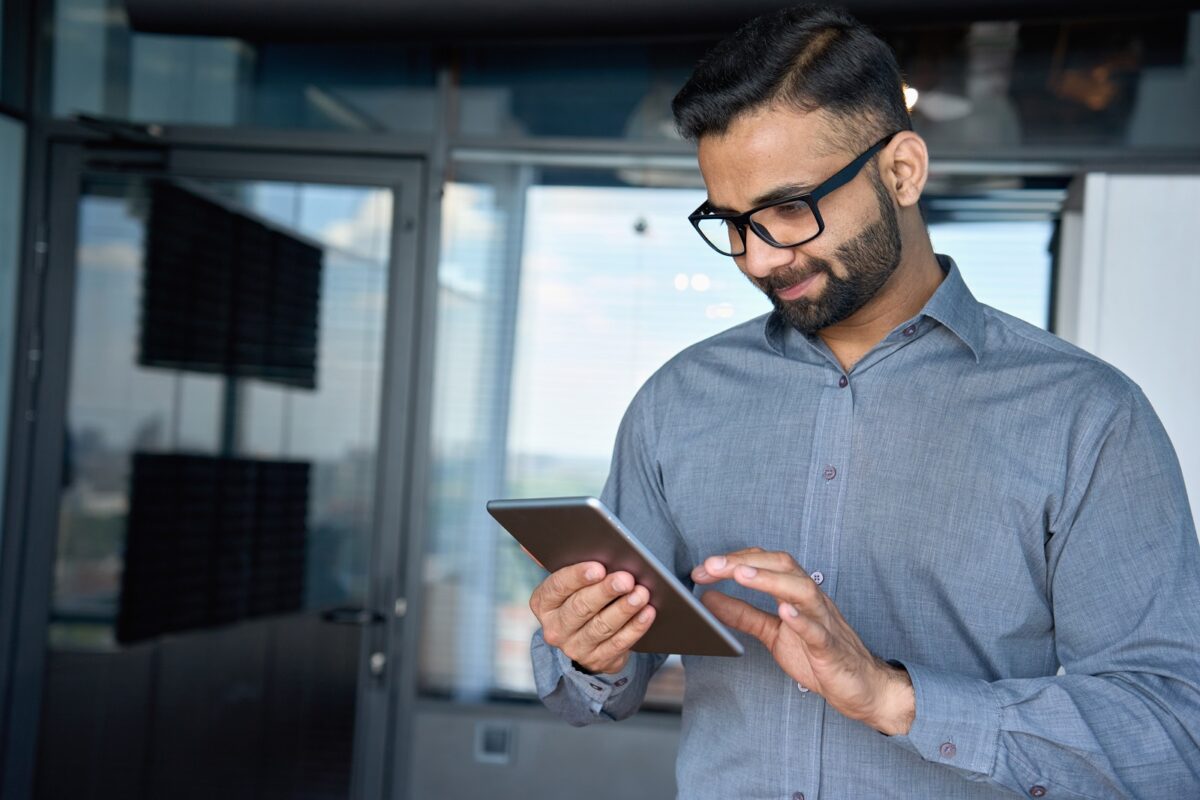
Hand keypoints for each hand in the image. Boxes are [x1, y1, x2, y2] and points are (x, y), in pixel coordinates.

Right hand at [530, 562, 657, 674]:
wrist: (587, 638)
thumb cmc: (580, 595)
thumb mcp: (567, 581)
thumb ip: (556, 561)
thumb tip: (527, 545)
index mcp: (543, 603)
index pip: (557, 587)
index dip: (578, 576)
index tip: (599, 567)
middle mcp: (554, 628)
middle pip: (580, 608)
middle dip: (605, 591)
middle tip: (626, 578)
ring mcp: (575, 648)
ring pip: (601, 627)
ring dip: (624, 609)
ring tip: (642, 593)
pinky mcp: (598, 661)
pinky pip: (618, 644)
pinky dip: (635, 627)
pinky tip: (648, 613)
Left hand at [692, 548, 914, 734]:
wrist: (861, 687)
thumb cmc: (818, 656)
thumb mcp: (772, 633)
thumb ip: (743, 614)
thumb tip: (708, 598)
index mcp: (795, 594)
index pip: (765, 562)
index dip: (734, 560)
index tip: (703, 568)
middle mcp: (811, 600)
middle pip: (782, 566)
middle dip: (745, 562)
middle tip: (711, 566)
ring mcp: (824, 622)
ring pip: (802, 591)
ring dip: (770, 580)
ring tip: (741, 575)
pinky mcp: (832, 650)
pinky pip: (819, 632)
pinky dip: (802, 620)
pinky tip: (784, 612)